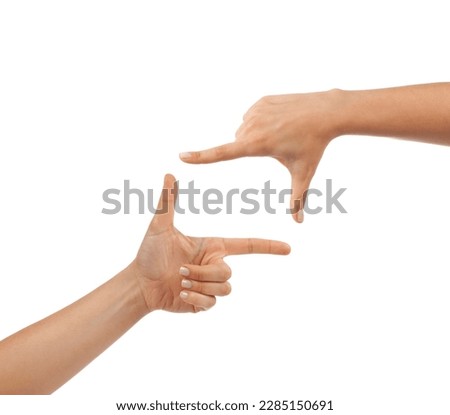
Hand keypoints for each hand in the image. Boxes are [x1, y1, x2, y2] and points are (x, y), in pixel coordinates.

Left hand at [132, 174, 290, 312]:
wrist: (140, 283)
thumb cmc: (150, 253)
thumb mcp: (159, 227)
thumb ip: (168, 202)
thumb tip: (170, 174)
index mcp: (213, 246)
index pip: (246, 245)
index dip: (268, 246)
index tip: (287, 248)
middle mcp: (215, 264)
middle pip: (227, 272)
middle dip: (202, 273)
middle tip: (181, 270)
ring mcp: (210, 285)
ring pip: (224, 288)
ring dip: (199, 285)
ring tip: (180, 282)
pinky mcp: (204, 302)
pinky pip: (212, 303)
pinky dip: (195, 299)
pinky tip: (181, 295)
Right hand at [180, 90, 341, 222]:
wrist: (325, 111)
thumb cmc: (313, 146)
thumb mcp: (303, 173)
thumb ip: (297, 199)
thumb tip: (299, 223)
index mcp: (257, 145)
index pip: (222, 153)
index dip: (201, 157)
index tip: (182, 156)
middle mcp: (252, 126)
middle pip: (238, 143)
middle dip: (250, 148)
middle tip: (277, 146)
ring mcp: (255, 111)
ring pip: (244, 129)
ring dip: (255, 135)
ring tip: (280, 132)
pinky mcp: (261, 101)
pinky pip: (252, 117)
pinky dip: (260, 121)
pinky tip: (280, 121)